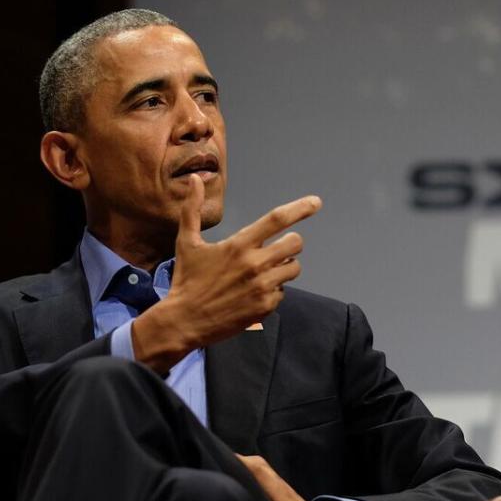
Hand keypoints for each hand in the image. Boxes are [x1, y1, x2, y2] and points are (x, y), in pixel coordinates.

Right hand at [132, 174, 321, 370]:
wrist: (184, 321)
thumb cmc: (186, 280)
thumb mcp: (187, 242)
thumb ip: (192, 209)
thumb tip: (194, 179)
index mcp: (239, 245)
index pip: (277, 220)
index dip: (300, 209)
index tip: (315, 202)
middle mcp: (255, 265)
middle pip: (295, 244)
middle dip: (291, 242)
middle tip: (278, 248)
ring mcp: (262, 287)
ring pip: (294, 268)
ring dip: (284, 266)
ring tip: (263, 271)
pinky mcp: (265, 307)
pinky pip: (282, 292)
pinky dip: (273, 290)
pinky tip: (253, 292)